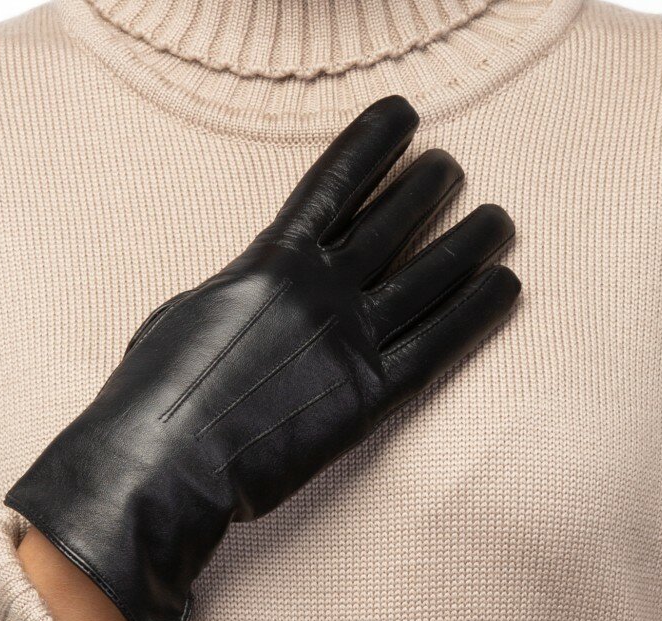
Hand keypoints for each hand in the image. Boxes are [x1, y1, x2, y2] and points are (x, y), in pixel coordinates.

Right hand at [6, 95, 519, 620]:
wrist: (164, 462)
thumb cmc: (155, 393)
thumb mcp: (186, 314)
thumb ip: (239, 291)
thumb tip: (260, 285)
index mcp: (269, 262)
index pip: (334, 185)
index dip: (373, 146)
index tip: (404, 116)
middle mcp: (321, 290)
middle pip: (392, 222)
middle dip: (427, 187)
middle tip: (452, 169)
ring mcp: (350, 341)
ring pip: (427, 276)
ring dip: (468, 241)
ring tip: (498, 219)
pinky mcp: (369, 397)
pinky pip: (437, 345)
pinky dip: (475, 313)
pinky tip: (506, 284)